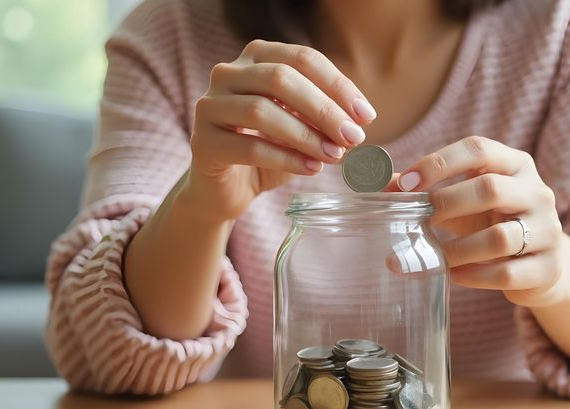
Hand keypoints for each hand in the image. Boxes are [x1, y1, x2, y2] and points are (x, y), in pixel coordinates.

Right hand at [184, 39, 376, 221]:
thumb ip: (324, 119)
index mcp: (256, 57)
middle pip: (280, 78)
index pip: (302, 58)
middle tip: (354, 137)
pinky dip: (286, 159)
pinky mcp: (203, 142)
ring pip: (261, 111)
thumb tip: (358, 122)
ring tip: (334, 156)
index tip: (366, 116)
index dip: (338, 85)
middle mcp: (227, 73)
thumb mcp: (302, 128)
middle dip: (324, 109)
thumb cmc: (267, 152)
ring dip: (306, 135)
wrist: (225, 189)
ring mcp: (209, 106)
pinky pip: (248, 146)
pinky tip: (311, 169)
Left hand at [393, 137, 566, 306]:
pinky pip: (506, 274)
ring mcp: (548, 230)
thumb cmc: (492, 223)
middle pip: (490, 189)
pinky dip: (473, 277)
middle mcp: (538, 192)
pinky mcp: (548, 268)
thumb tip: (378, 185)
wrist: (540, 264)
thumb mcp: (463, 201)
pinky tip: (451, 276)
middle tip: (418, 221)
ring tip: (430, 256)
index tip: (406, 185)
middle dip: (446, 204)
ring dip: (456, 249)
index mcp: (516, 165)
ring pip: (500, 238)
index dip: (439, 163)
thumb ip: (426, 190)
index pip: (478, 149)